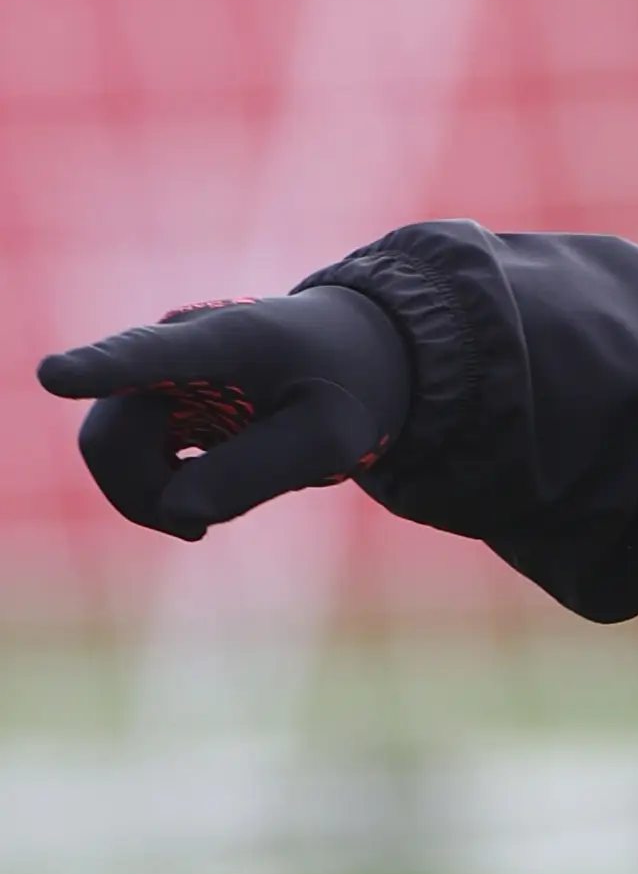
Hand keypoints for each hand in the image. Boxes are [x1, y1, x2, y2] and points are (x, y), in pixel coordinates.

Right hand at [36, 286, 411, 540]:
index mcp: (227, 341)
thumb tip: (176, 512)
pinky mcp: (150, 393)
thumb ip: (259, 472)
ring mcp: (154, 369)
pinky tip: (197, 495)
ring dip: (151, 495)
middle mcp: (174, 346)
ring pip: (110, 449)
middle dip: (144, 497)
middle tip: (197, 532)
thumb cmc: (344, 387)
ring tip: (208, 512)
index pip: (151, 356)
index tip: (55, 376)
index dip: (100, 370)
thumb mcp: (332, 436)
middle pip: (113, 438)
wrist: (346, 351)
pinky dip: (153, 487)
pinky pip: (122, 453)